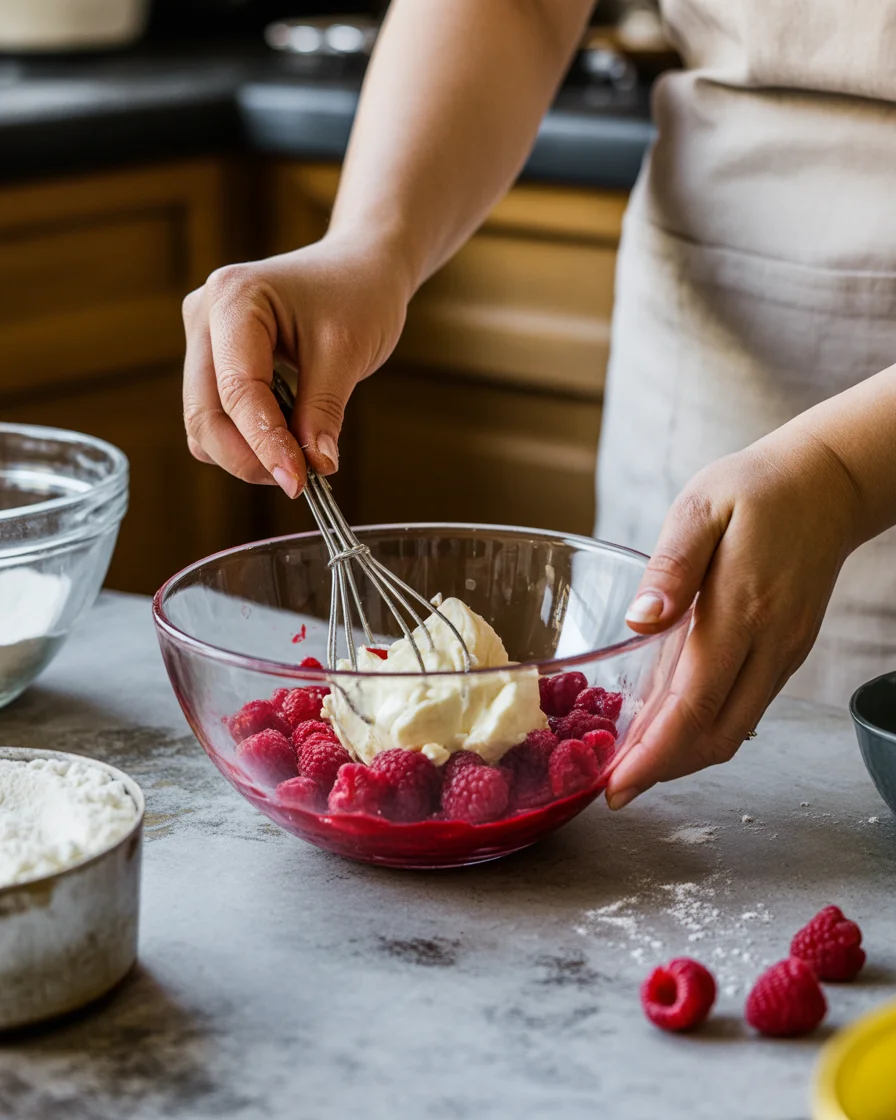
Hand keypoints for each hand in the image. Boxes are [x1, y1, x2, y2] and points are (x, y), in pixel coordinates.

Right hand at [181, 236, 409, 495]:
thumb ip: (324, 412)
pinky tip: (286, 437)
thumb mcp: (348, 352)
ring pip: (204, 424)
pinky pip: (217, 417)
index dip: (265, 444)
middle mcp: (204, 315)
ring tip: (299, 455)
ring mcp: (202, 338)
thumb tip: (314, 466)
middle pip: (205, 415)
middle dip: (249, 457)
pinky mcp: (213, 361)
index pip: (238, 391)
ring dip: (247, 453)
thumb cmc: (358, 295)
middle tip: (299, 479)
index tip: (297, 482)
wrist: (359, 268)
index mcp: (233, 298)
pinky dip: (248, 440)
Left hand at [606, 429, 861, 808]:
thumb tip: (640, 621)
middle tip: (614, 788)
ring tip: (634, 767)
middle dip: (664, 770)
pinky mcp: (787, 652)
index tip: (617, 786)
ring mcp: (784, 652)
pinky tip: (672, 727)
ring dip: (685, 756)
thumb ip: (671, 566)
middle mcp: (769, 643)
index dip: (654, 754)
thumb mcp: (701, 508)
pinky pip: (746, 709)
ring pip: (734, 731)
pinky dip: (706, 730)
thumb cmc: (754, 490)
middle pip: (717, 735)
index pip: (694, 704)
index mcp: (741, 609)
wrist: (826, 484)